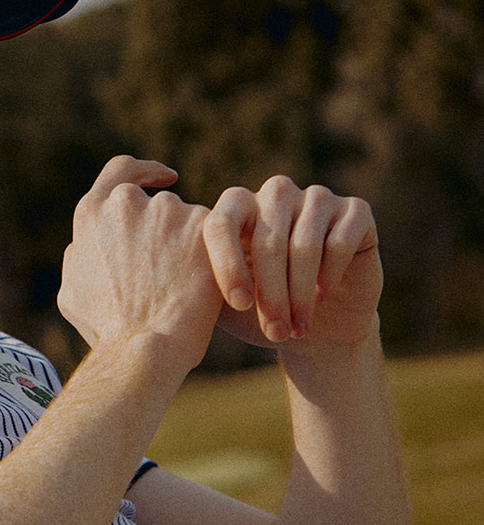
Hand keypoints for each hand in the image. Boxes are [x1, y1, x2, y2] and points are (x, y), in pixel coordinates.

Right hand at [60, 156, 219, 369]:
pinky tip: (209, 288)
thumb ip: (83, 256)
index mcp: (91, 213)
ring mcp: (168, 211)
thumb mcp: (72, 289)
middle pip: (156, 205)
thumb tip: (87, 246)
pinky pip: (216, 238)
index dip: (144, 171)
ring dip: (189, 248)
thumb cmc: (106, 328)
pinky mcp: (205, 227)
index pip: (121, 170)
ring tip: (186, 291)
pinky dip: (216, 259)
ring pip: (188, 222)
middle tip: (172, 270)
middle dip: (166, 231)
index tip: (165, 178)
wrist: (143, 348)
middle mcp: (127, 203)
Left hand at [204, 176, 381, 349]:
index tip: (239, 304)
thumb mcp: (220, 304)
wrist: (317, 330)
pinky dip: (331, 274)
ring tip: (297, 326)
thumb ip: (195, 284)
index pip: (221, 223)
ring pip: (305, 244)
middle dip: (270, 293)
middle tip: (275, 330)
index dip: (228, 266)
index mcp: (236, 207)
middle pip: (267, 239)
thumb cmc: (259, 314)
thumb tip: (169, 282)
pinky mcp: (356, 210)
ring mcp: (317, 198)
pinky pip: (340, 241)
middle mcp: (275, 194)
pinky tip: (325, 294)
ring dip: (301, 293)